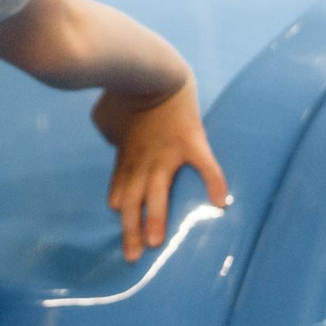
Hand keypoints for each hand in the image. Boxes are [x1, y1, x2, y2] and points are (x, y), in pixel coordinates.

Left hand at [92, 80, 228, 262]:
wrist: (149, 69)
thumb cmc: (124, 89)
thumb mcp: (106, 115)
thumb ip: (110, 130)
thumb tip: (113, 137)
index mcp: (127, 154)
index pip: (122, 187)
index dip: (121, 205)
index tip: (120, 220)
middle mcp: (144, 160)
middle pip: (134, 200)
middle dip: (131, 229)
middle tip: (131, 257)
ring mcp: (167, 153)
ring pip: (158, 193)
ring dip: (155, 219)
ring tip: (155, 243)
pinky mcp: (191, 141)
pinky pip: (206, 166)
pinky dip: (213, 183)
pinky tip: (220, 205)